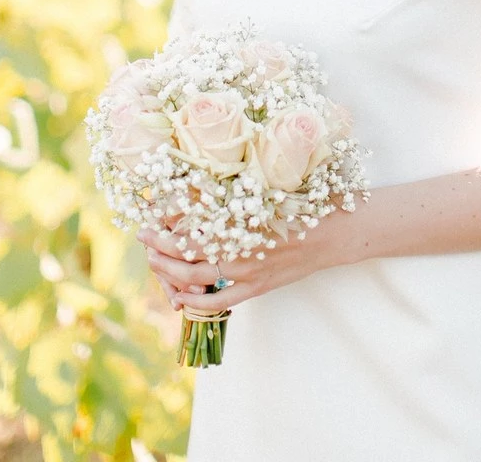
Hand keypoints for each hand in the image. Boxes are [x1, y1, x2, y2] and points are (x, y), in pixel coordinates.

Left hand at [137, 206, 359, 314]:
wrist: (337, 233)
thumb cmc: (307, 201)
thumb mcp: (273, 185)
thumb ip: (239, 186)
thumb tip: (202, 178)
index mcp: (247, 215)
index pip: (196, 218)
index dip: (171, 216)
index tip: (153, 208)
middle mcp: (243, 244)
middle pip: (189, 248)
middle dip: (161, 243)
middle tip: (143, 233)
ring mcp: (250, 270)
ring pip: (197, 276)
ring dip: (169, 270)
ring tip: (154, 260)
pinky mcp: (257, 287)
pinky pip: (218, 301)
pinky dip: (195, 301)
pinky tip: (179, 296)